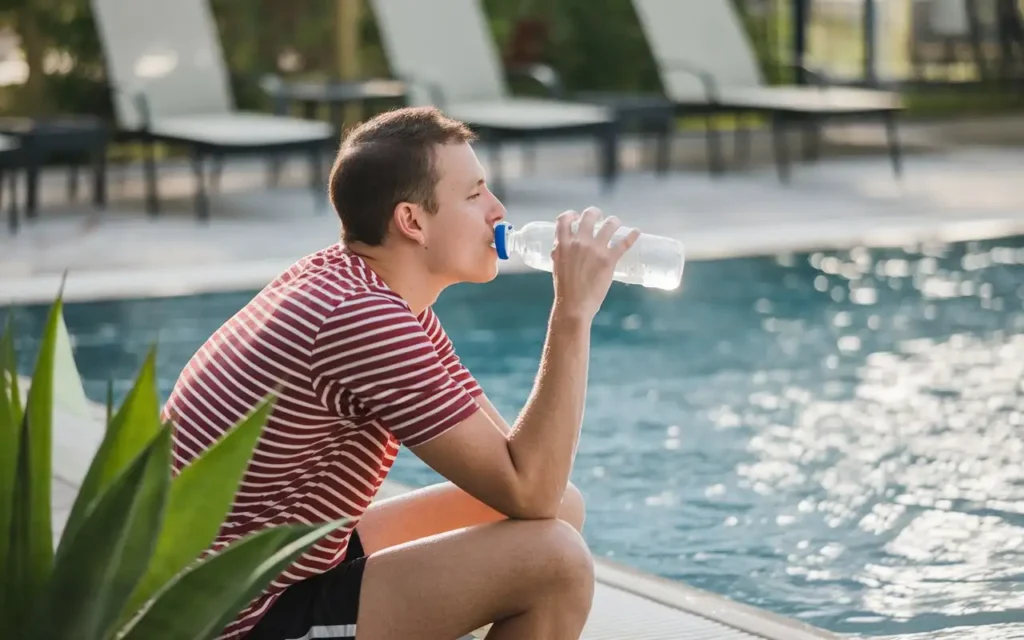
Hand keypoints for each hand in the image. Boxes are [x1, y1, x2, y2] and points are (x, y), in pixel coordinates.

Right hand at [549, 207, 639, 323]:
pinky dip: (632, 236)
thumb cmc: (563, 289)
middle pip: (589, 216)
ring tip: (615, 223)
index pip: (564, 219)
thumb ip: (559, 253)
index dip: (571, 214)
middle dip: (595, 213)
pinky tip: (637, 232)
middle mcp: (579, 242)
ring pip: (609, 225)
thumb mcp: (556, 266)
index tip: (576, 216)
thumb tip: (559, 248)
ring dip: (614, 221)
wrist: (573, 305)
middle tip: (600, 217)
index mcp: (563, 244)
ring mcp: (595, 250)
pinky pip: (623, 243)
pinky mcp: (609, 260)